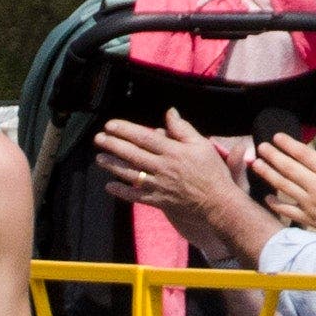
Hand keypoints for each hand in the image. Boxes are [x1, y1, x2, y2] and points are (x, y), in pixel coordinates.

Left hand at [95, 108, 251, 234]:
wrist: (218, 203)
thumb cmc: (212, 172)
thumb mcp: (202, 145)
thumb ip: (183, 129)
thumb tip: (170, 112)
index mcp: (174, 152)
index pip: (145, 137)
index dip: (126, 130)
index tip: (110, 125)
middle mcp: (164, 168)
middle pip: (133, 154)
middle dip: (113, 145)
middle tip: (98, 138)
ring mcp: (159, 185)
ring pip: (131, 174)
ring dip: (113, 166)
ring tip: (99, 158)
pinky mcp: (159, 201)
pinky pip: (136, 196)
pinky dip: (122, 192)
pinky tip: (109, 186)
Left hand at [252, 130, 315, 247]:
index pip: (303, 154)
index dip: (288, 144)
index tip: (276, 136)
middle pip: (288, 168)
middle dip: (272, 155)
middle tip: (260, 146)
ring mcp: (311, 204)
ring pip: (284, 186)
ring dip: (268, 174)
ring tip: (256, 164)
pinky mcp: (309, 219)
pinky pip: (287, 210)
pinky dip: (275, 204)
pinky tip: (267, 197)